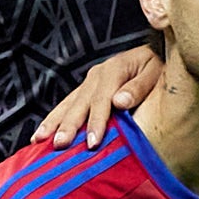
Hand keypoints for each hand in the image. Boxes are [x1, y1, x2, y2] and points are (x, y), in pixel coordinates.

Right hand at [33, 46, 162, 147]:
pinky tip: (40, 134)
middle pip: (80, 103)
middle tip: (59, 145)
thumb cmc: (160, 66)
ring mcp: (89, 81)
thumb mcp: (156, 71)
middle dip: (68, 125)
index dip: (96, 121)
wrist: (157, 53)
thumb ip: (139, 87)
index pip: (102, 99)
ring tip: (38, 140)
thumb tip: (120, 102)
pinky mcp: (86, 89)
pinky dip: (53, 119)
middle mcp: (97, 74)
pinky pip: (67, 105)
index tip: (92, 142)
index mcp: (115, 69)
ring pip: (67, 104)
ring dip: (53, 122)